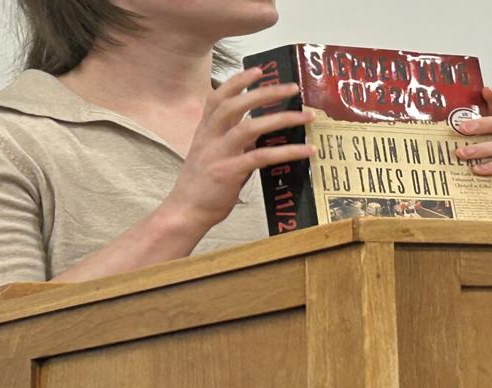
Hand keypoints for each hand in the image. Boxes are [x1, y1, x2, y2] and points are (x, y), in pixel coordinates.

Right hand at [164, 67, 315, 232]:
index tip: (257, 70)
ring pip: (250, 127)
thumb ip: (234, 144)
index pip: (217, 97)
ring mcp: (218, 154)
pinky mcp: (229, 172)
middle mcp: (210, 137)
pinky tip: (306, 150)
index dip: (237, 81)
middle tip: (292, 87)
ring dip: (282, 118)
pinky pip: (262, 156)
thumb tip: (260, 137)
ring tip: (306, 116)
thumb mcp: (213, 157)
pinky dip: (287, 151)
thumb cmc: (202, 187)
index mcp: (205, 131)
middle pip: (235, 104)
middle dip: (265, 92)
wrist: (185, 212)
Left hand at [455, 86, 491, 201]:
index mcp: (490, 130)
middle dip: (485, 124)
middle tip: (462, 129)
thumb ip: (447, 137)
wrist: (474, 201)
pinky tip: (478, 170)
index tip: (485, 90)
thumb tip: (421, 123)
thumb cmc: (465, 173)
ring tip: (463, 154)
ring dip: (484, 147)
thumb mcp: (453, 152)